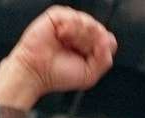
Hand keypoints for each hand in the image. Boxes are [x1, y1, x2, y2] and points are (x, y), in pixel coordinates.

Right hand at [0, 6, 116, 108]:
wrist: (36, 72)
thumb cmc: (58, 75)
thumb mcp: (90, 74)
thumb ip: (104, 59)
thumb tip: (108, 40)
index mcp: (90, 48)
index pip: (108, 41)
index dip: (102, 48)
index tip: (91, 57)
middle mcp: (81, 35)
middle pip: (100, 31)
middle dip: (90, 43)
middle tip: (77, 51)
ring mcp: (70, 24)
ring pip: (89, 22)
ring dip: (80, 36)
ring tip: (67, 44)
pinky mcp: (57, 16)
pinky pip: (73, 15)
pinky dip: (70, 27)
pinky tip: (62, 36)